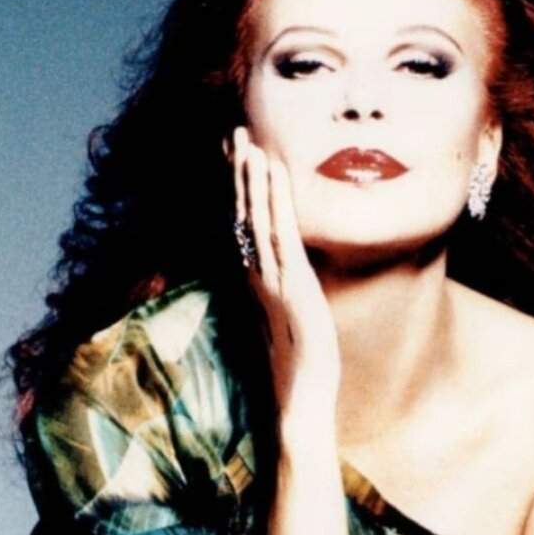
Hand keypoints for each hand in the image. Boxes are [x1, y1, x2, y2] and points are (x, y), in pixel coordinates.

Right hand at [230, 126, 340, 439]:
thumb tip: (283, 275)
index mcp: (257, 280)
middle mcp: (258, 275)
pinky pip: (282, 233)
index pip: (243, 225)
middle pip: (243, 213)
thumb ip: (282, 295)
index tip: (233, 155)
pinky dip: (277, 199)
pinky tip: (276, 172)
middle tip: (233, 131)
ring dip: (252, 177)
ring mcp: (273, 279)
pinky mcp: (292, 285)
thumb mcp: (289, 320)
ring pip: (257, 218)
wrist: (300, 403)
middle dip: (238, 172)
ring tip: (247, 140)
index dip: (237, 189)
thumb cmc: (297, 366)